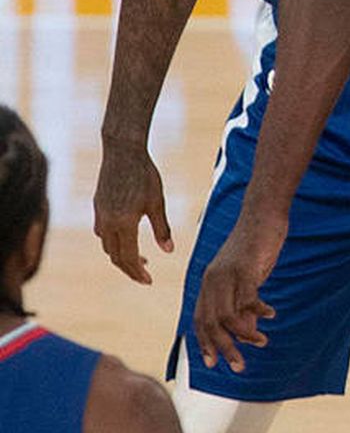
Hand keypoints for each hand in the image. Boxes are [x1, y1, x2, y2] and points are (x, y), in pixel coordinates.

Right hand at [93, 140, 172, 284]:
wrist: (123, 151)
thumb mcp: (157, 201)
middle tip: (145, 274)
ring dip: (121, 256)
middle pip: (116, 257)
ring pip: (107, 246)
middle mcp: (107, 223)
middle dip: (130, 269)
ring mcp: (100, 215)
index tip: (148, 281)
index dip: (138, 273)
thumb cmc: (145, 174)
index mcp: (124, 224)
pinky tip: (125, 237)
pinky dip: (113, 242)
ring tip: (139, 258)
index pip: (128, 258)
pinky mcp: (97, 207)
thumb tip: (169, 251)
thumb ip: (161, 228)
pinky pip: (102, 233)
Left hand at [192, 210, 284, 372]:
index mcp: (208, 282)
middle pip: (212, 325)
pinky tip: (271, 314)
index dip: (205, 344)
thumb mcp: (245, 275)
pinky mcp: (244, 269)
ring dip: (245, 335)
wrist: (262, 212)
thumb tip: (246, 330)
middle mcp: (212, 280)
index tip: (213, 363)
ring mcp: (227, 275)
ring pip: (228, 318)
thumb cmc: (255, 243)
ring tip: (261, 342)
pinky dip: (259, 312)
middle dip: (224, 349)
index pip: (200, 320)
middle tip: (239, 367)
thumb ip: (241, 300)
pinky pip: (248, 301)